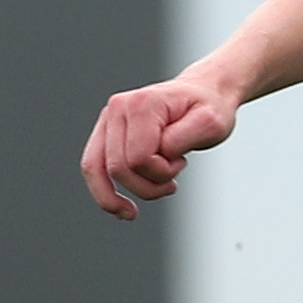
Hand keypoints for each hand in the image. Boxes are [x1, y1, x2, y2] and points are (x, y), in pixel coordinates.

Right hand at [81, 73, 236, 219]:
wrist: (202, 93)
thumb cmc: (208, 109)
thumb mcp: (210, 124)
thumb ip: (181, 140)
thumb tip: (157, 154)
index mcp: (142, 104)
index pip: (138, 157)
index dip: (161, 172)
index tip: (181, 163)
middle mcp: (117, 107)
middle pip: (117, 168)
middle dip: (148, 185)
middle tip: (174, 175)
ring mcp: (107, 118)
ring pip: (98, 171)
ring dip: (131, 189)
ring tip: (159, 187)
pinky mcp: (105, 131)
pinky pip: (92, 167)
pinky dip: (104, 193)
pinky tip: (122, 209)